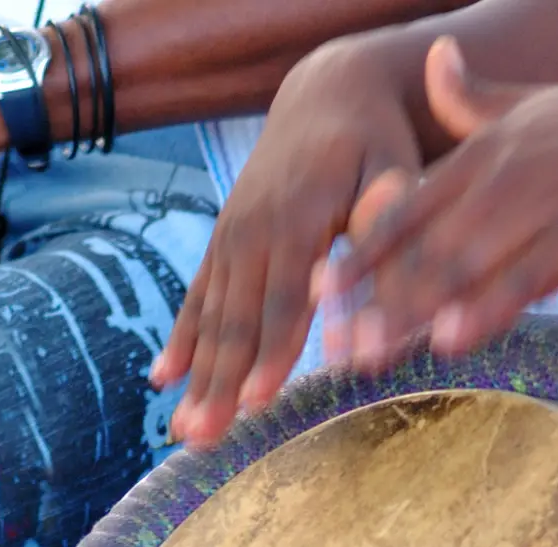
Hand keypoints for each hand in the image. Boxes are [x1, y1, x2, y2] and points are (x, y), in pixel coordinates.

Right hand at [151, 39, 423, 448]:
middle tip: (203, 440)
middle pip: (235, 321)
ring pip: (211, 317)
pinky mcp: (224, 240)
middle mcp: (252, 230)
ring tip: (184, 432)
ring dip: (197, 377)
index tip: (257, 402)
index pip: (283, 300)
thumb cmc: (374, 141)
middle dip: (218, 384)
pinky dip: (182, 339)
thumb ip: (384, 222)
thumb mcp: (393, 168)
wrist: (325, 95)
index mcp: (298, 217)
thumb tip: (375, 271)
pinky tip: (163, 379)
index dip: (270, 354)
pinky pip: (197, 296)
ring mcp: (231, 235)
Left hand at [330, 38, 557, 363]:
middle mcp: (497, 178)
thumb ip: (473, 98)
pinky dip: (487, 308)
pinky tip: (454, 340)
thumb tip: (434, 60)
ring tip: (372, 358)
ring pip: (461, 267)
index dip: (360, 256)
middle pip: (420, 249)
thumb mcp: (534, 102)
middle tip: (332, 351)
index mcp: (480, 152)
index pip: (403, 211)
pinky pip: (525, 276)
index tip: (318, 296)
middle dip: (372, 303)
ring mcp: (539, 204)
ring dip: (412, 316)